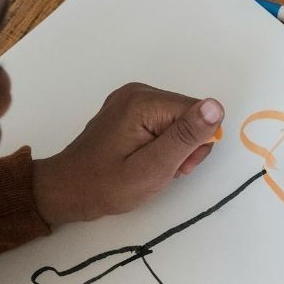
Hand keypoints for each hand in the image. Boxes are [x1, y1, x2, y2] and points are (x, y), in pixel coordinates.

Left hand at [30, 82, 223, 225]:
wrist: (68, 190)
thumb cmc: (107, 185)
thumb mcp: (153, 167)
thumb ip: (185, 137)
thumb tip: (215, 107)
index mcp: (144, 102)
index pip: (198, 113)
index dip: (194, 145)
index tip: (175, 167)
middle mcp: (138, 92)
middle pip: (188, 115)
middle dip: (184, 147)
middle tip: (161, 171)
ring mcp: (131, 100)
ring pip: (177, 121)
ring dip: (173, 149)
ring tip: (150, 168)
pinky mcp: (128, 111)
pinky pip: (162, 123)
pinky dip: (160, 145)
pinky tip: (143, 160)